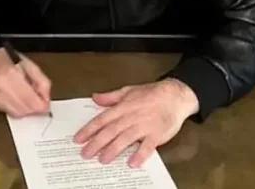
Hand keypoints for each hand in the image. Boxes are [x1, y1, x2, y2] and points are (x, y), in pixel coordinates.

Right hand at [0, 47, 50, 116]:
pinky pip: (11, 113)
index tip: (46, 104)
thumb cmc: (14, 62)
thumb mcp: (33, 67)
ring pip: (19, 114)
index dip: (43, 106)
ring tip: (29, 100)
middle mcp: (2, 88)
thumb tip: (46, 102)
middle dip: (35, 108)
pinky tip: (20, 102)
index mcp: (13, 76)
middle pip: (26, 109)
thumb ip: (43, 84)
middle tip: (39, 101)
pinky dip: (19, 110)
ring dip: (27, 110)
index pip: (32, 101)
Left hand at [73, 79, 197, 167]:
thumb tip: (95, 98)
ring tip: (103, 159)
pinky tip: (132, 163)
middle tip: (85, 153)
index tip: (78, 139)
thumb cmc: (152, 94)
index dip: (89, 129)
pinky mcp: (156, 134)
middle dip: (96, 143)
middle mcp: (131, 117)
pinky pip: (147, 146)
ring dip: (113, 149)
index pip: (102, 119)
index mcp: (123, 107)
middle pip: (110, 131)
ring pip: (125, 138)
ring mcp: (144, 126)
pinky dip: (140, 155)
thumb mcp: (129, 91)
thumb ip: (111, 97)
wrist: (175, 95)